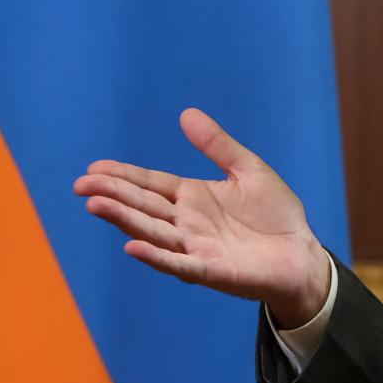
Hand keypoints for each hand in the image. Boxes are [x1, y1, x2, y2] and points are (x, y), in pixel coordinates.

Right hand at [73, 107, 329, 327]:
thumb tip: (186, 113)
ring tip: (96, 204)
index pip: (151, 183)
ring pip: (152, 231)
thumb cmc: (275, 215)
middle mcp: (187, 222)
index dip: (123, 176)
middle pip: (143, 206)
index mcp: (193, 197)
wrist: (302, 254)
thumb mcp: (249, 170)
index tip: (93, 168)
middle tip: (80, 184)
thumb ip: (218, 145)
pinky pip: (178, 262)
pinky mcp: (211, 270)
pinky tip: (132, 246)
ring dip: (124, 220)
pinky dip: (155, 256)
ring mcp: (196, 247)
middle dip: (112, 194)